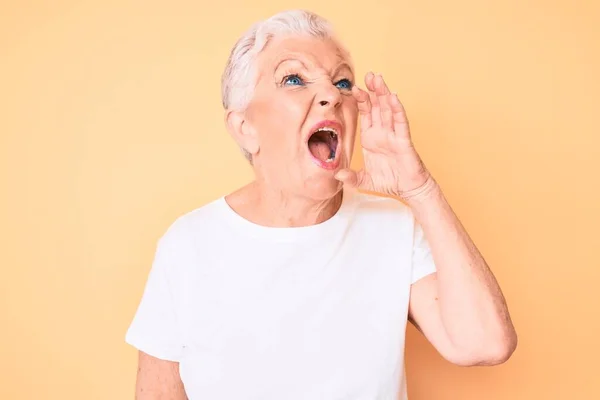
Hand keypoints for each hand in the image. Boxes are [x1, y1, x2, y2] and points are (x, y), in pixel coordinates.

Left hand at [335, 72, 435, 199]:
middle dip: (373, 90)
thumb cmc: (389, 182)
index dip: (361, 101)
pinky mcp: (403, 141)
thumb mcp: (364, 181)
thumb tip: (336, 175)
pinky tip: (393, 97)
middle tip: (369, 74)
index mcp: (371, 138)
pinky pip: (400, 122)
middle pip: (377, 106)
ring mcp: (393, 135)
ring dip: (383, 94)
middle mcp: (382, 132)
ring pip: (388, 110)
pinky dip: (397, 110)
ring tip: (378, 79)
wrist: (408, 190)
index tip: (354, 88)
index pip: (365, 114)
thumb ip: (350, 177)